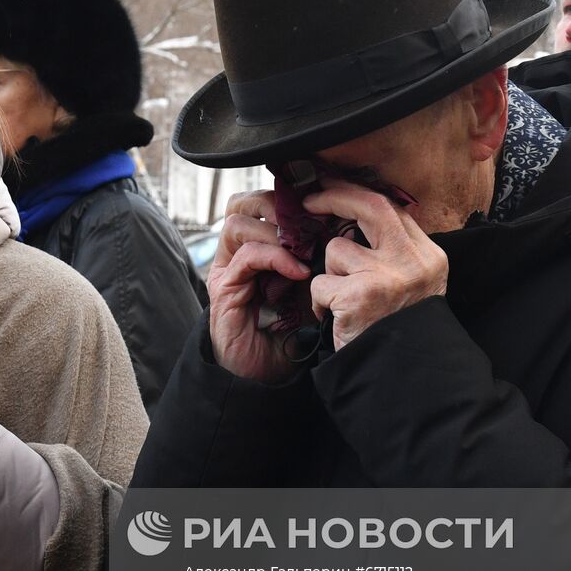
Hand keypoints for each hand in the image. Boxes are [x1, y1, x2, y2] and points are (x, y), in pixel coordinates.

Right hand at [207, 190, 311, 382]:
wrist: (268, 374)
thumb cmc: (292, 330)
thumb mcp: (310, 285)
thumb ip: (317, 256)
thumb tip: (345, 223)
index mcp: (253, 246)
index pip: (259, 202)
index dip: (286, 196)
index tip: (320, 203)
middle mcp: (234, 253)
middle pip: (241, 203)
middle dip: (274, 203)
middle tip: (307, 218)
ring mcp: (227, 270)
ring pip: (238, 223)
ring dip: (276, 231)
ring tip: (304, 248)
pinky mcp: (224, 289)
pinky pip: (247, 256)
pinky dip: (276, 257)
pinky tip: (300, 272)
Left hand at [304, 179, 447, 349]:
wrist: (404, 378)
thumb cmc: (399, 332)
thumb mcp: (414, 286)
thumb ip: (394, 252)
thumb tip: (355, 213)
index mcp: (429, 257)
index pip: (391, 208)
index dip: (357, 194)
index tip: (334, 188)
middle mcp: (412, 262)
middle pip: (370, 207)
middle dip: (335, 197)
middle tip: (309, 201)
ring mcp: (386, 278)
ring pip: (335, 251)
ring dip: (328, 274)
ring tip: (343, 301)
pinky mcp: (359, 297)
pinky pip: (320, 284)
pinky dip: (320, 302)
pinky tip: (336, 319)